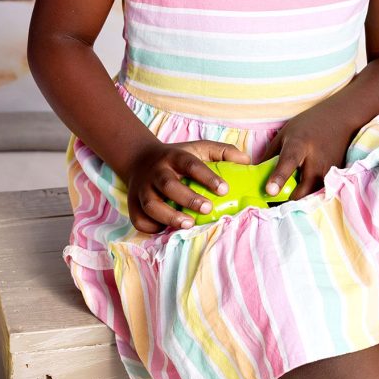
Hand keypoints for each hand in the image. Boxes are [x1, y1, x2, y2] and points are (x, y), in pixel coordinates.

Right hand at [126, 140, 250, 231]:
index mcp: (175, 156)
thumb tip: (246, 160)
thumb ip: (223, 152)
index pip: (191, 164)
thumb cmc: (178, 158)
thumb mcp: (199, 148)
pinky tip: (167, 230)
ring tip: (189, 224)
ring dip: (169, 215)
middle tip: (208, 208)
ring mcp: (143, 188)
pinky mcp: (133, 204)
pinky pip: (140, 219)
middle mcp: (157, 171)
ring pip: (151, 204)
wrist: (141, 160)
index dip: (207, 177)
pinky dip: (152, 227)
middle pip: (169, 184)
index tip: (224, 189)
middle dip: (188, 198)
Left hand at [257, 98, 354, 201]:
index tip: (269, 191)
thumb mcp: (285, 134)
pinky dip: (311, 194)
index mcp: (299, 144)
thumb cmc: (307, 125)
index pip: (289, 162)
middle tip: (277, 199)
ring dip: (301, 198)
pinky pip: (321, 192)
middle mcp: (316, 159)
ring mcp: (329, 169)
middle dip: (289, 198)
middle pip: (303, 189)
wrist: (339, 119)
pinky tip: (305, 189)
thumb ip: (271, 155)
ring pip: (313, 195)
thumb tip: (255, 175)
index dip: (279, 177)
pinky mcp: (337, 177)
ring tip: (290, 194)